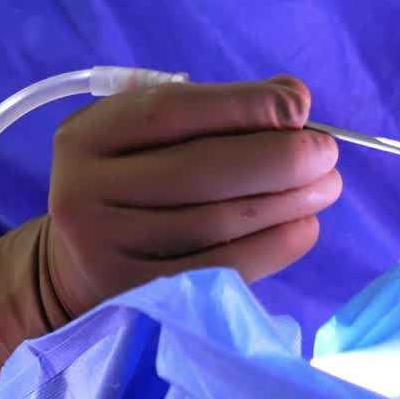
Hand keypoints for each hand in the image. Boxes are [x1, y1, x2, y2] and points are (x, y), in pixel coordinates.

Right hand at [0, 77, 339, 392]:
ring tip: (325, 186)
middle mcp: (85, 191)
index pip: (171, 112)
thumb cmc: (125, 179)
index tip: (299, 104)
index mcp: (88, 135)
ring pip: (215, 222)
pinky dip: (272, 247)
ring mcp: (105, 251)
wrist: (72, 263)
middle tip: (326, 153)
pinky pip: (218, 270)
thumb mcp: (142, 132)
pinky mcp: (133, 298)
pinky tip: (303, 227)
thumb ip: (209, 111)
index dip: (241, 105)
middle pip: (198, 170)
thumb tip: (292, 100)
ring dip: (285, 202)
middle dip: (277, 157)